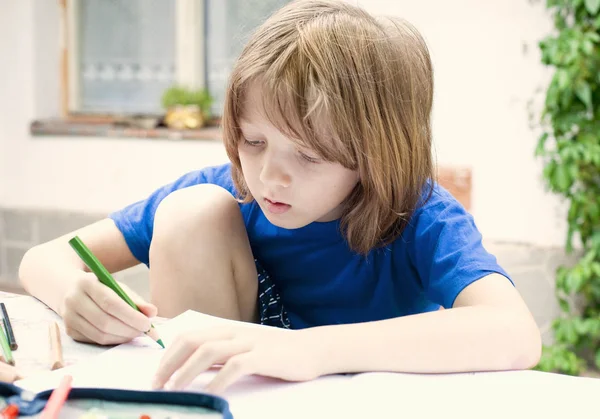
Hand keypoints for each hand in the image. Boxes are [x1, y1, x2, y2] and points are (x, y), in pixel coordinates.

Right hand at [60, 271, 156, 344]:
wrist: (70, 289)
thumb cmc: (101, 288)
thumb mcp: (118, 287)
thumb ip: (136, 300)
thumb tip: (153, 312)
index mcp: (86, 283)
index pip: (110, 303)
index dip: (131, 316)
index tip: (147, 324)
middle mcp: (73, 300)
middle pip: (104, 321)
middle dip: (129, 329)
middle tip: (145, 332)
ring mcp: (69, 317)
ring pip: (99, 335)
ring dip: (123, 337)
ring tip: (136, 333)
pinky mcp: (69, 331)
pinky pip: (95, 340)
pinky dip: (113, 340)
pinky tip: (123, 335)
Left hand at [151, 325, 322, 393]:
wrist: (311, 349)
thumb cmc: (276, 353)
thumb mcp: (244, 350)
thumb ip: (220, 356)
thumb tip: (191, 368)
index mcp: (227, 330)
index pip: (188, 337)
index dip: (168, 355)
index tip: (156, 375)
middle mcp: (234, 333)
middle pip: (192, 341)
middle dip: (169, 362)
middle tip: (157, 384)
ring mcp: (249, 343)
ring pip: (208, 351)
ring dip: (186, 371)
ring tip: (174, 389)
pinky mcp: (263, 356)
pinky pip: (234, 367)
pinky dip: (218, 380)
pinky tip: (210, 393)